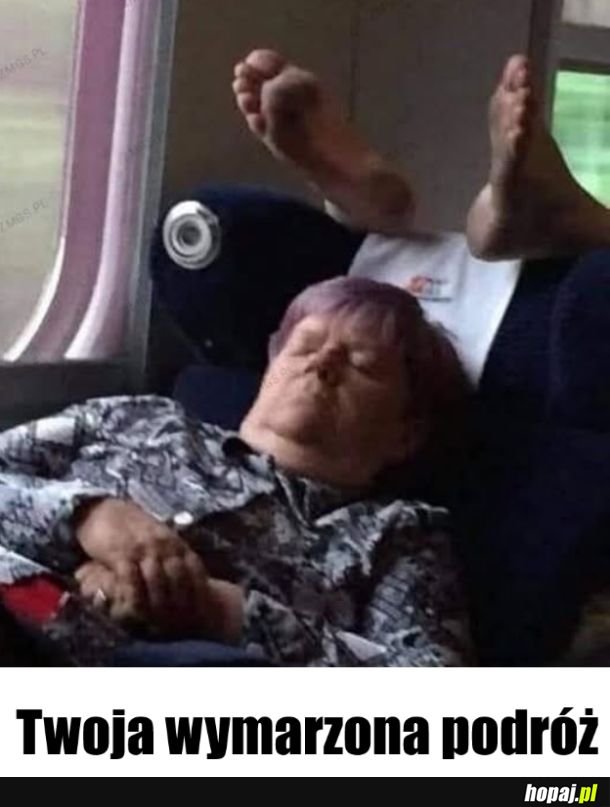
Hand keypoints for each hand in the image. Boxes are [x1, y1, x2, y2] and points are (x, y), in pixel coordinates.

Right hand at [74, 499, 243, 638]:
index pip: (195, 568)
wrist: (104, 510)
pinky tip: (136, 612)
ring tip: (161, 626)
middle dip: (182, 604)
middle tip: (183, 626)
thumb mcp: (159, 539)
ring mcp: (143, 548)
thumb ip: (173, 556)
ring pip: (158, 581)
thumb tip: (192, 581)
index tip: (203, 613)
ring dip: (160, 605)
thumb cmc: (132, 529)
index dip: (200, 592)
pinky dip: (135, 596)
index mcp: (175, 542)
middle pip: (179, 579)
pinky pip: (131, 579)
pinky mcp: (121, 553)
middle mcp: (163, 544)